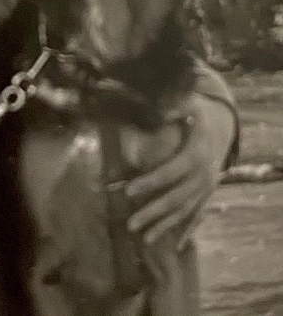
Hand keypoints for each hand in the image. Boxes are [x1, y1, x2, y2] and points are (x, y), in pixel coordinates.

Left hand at [125, 95, 235, 245]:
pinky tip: (176, 247)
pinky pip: (197, 215)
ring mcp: (207, 187)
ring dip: (164, 225)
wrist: (223, 124)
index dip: (149, 182)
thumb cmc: (199, 112)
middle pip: (176, 198)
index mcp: (196, 154)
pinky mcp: (207, 193)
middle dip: (152, 212)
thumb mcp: (189, 103)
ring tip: (144, 239)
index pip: (169, 172)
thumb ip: (172, 106)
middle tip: (130, 224)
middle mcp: (204, 175)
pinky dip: (187, 231)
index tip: (127, 191)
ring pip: (185, 211)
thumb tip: (155, 106)